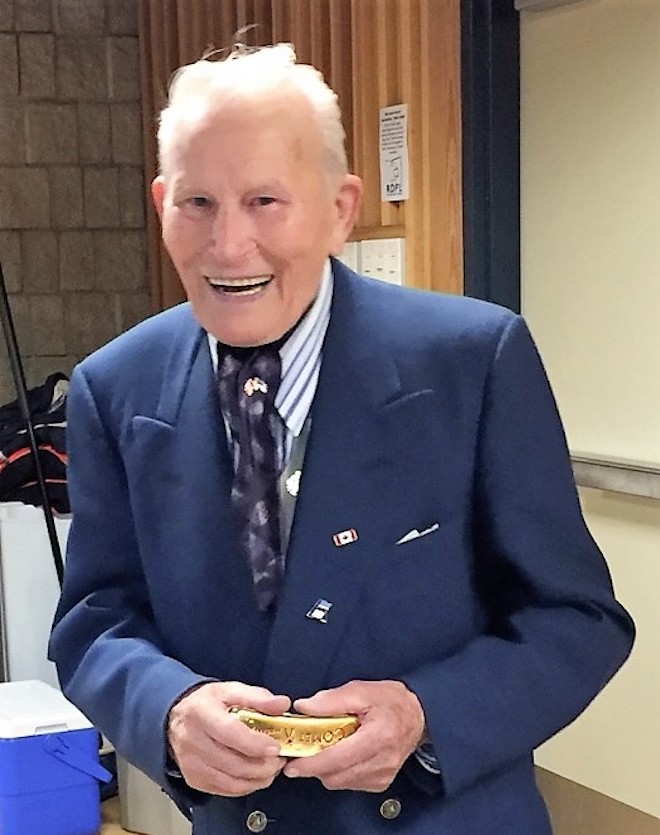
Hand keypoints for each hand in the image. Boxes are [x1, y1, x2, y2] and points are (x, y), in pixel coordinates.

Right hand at [167, 681, 290, 795]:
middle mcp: (192, 740)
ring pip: (231, 781)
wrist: (178, 718)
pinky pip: (226, 790)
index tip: (275, 747)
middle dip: (263, 765)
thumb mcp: (232, 690)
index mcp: (201, 712)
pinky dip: (246, 785)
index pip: (229, 732)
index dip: (254, 743)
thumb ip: (258, 697)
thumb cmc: (208, 703)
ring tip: (272, 766)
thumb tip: (282, 704)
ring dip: (258, 778)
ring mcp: (192, 763)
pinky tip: (257, 775)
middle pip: (233, 762)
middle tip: (280, 758)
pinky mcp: (194, 779)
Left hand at [282, 679, 425, 791]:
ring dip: (327, 769)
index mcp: (378, 737)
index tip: (293, 765)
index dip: (312, 764)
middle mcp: (382, 761)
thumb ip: (331, 699)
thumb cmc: (391, 700)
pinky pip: (351, 783)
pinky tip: (342, 754)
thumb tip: (304, 707)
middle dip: (315, 766)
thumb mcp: (361, 690)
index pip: (338, 759)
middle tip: (303, 751)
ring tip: (324, 747)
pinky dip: (340, 771)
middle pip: (336, 776)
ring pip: (341, 782)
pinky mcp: (381, 782)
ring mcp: (383, 775)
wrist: (418, 715)